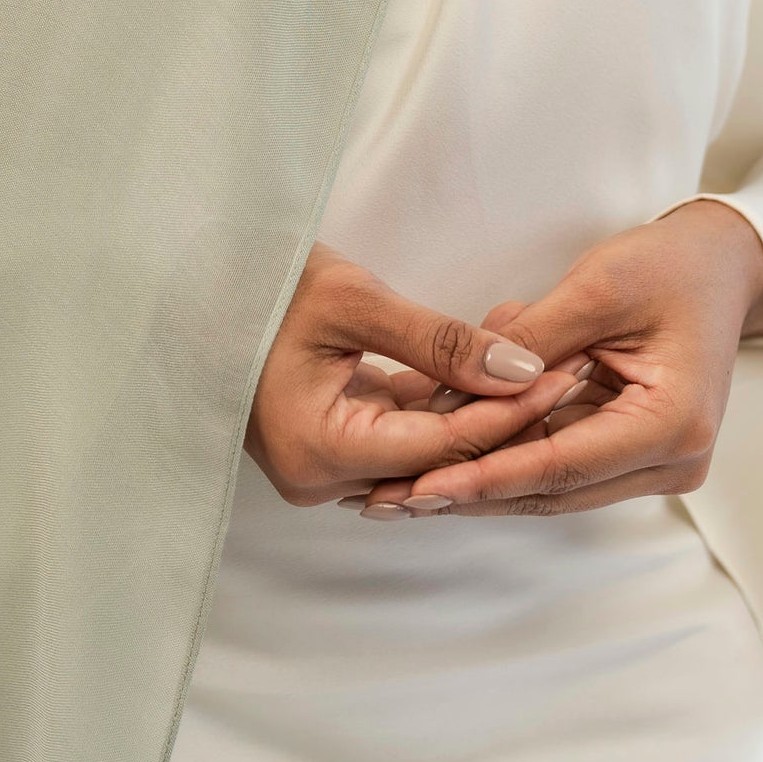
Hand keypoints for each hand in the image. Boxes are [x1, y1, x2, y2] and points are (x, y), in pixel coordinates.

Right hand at [245, 242, 597, 504]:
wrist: (194, 282)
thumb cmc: (260, 283)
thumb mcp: (353, 299)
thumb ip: (438, 341)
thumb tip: (521, 370)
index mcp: (320, 451)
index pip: (442, 444)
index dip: (509, 410)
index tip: (564, 371)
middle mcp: (319, 478)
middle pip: (437, 457)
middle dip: (503, 416)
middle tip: (568, 373)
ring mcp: (321, 465)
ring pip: (423, 449)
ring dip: (477, 410)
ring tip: (543, 370)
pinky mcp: (328, 443)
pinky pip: (399, 434)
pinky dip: (442, 405)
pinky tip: (490, 372)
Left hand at [363, 201, 762, 520]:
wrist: (721, 265)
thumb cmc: (669, 266)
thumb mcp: (596, 287)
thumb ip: (530, 341)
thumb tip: (459, 387)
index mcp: (672, 424)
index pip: (561, 463)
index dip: (485, 476)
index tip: (419, 485)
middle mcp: (670, 461)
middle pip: (551, 488)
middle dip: (466, 491)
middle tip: (387, 499)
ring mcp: (654, 464)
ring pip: (547, 484)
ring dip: (475, 479)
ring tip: (395, 487)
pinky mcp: (632, 453)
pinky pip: (556, 461)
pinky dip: (501, 453)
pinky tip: (440, 449)